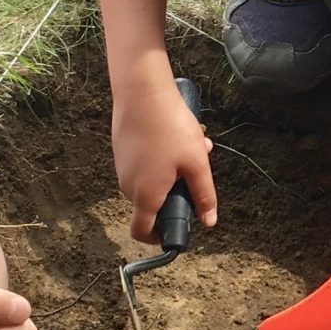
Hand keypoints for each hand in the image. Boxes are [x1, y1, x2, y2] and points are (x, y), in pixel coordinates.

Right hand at [112, 79, 217, 241]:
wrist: (142, 92)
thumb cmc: (169, 127)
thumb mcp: (197, 164)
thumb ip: (204, 196)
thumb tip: (209, 221)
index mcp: (146, 196)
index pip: (142, 232)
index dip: (159, 237)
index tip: (176, 228)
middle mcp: (129, 186)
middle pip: (151, 204)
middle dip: (175, 194)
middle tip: (194, 173)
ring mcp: (123, 167)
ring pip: (150, 181)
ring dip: (171, 173)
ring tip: (190, 149)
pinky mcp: (122, 150)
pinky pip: (144, 165)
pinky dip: (160, 159)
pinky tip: (176, 137)